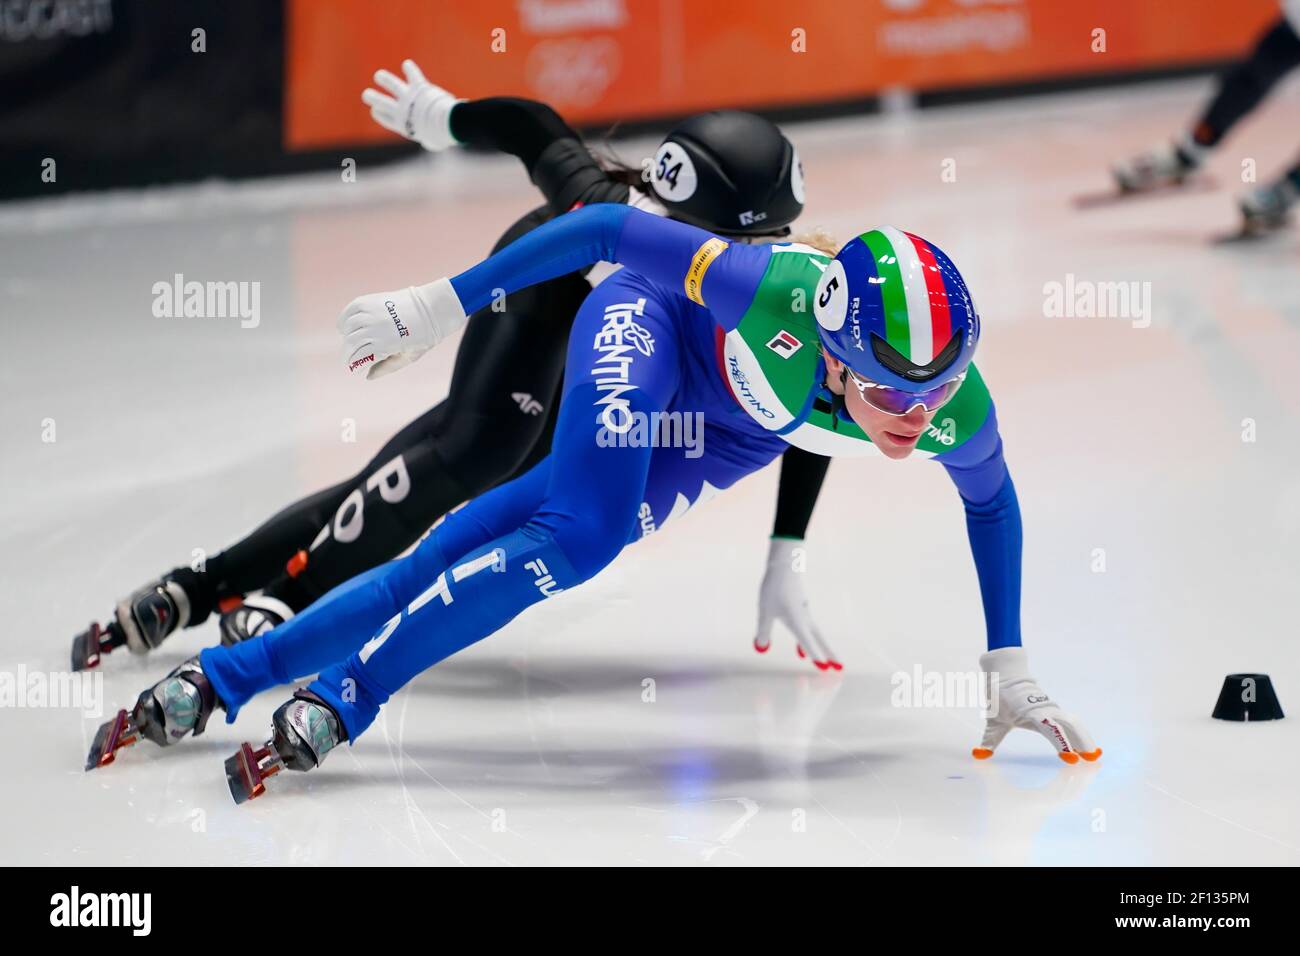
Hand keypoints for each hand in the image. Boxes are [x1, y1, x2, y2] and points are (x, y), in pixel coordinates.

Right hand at [337, 278, 466, 378]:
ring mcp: (373, 312)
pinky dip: (344, 319)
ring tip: (348, 343)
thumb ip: (387, 367)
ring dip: (345, 337)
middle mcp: (376, 328)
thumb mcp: (408, 357)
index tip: (353, 369)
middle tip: (347, 360)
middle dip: (346, 355)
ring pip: (348, 327)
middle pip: (350, 343)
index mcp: (385, 345)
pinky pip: (351, 309)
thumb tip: (367, 376)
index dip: (353, 365)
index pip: (358, 358)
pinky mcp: (372, 300)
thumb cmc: (424, 336)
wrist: (433, 308)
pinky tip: (345, 326)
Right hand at [361, 59, 459, 150]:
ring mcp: (409, 97)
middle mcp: (401, 110)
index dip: (378, 113)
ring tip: (379, 76)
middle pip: (381, 102)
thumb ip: (428, 140)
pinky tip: (407, 64)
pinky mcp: (419, 87)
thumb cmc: (440, 136)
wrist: (444, 124)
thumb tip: (431, 142)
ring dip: (384, 78)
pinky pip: (413, 75)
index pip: (384, 118)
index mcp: (402, 125)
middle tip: (367, 94)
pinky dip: (410, 69)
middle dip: (372, 97)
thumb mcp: (431, 142)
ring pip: (392, 84)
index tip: (375, 110)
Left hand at [753, 538, 839, 670]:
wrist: (784, 564)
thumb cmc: (774, 588)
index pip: (807, 642)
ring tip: (825, 661)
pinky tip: (800, 648)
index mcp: (797, 620)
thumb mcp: (765, 611)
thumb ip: (763, 631)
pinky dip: (809, 639)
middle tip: (840, 668)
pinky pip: (808, 627)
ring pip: (816, 634)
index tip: (826, 669)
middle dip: (829, 654)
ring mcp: (805, 612)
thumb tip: (761, 648)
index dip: (815, 656)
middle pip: (820, 639)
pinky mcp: (802, 607)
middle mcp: (804, 618)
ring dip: (821, 648)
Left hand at [975, 647, 1100, 763]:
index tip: (1069, 759)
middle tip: (1092, 761)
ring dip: (1084, 738)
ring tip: (1093, 756)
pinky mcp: (1054, 709)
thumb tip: (978, 755)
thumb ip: (989, 740)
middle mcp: (1045, 710)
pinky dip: (1079, 732)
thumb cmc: (999, 697)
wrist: (1006, 673)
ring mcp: (1052, 709)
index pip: (1050, 730)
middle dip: (1081, 742)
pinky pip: (1070, 721)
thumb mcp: (993, 721)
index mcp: (1031, 713)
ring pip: (1073, 723)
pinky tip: (1084, 745)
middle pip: (1069, 726)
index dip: (1061, 744)